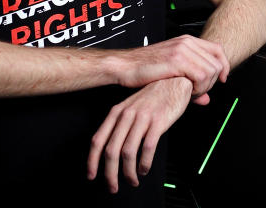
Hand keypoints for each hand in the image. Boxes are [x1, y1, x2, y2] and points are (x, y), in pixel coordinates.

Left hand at [87, 77, 192, 192]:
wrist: (174, 80)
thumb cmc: (154, 95)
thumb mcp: (131, 106)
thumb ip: (121, 124)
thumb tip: (112, 149)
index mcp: (117, 112)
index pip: (98, 140)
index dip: (92, 161)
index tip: (91, 175)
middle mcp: (126, 115)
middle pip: (111, 151)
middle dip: (110, 173)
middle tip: (113, 186)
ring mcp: (142, 118)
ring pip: (128, 152)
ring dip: (128, 172)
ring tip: (132, 180)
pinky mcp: (158, 122)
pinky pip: (147, 148)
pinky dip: (144, 163)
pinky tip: (144, 169)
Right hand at [113, 35, 229, 101]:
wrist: (124, 66)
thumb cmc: (144, 69)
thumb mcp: (172, 72)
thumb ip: (192, 83)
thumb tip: (207, 100)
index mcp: (186, 40)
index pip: (217, 49)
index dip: (224, 66)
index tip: (222, 80)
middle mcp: (186, 42)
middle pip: (217, 63)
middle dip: (213, 82)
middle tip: (199, 92)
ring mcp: (182, 50)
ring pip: (211, 71)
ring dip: (205, 87)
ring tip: (192, 93)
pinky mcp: (176, 61)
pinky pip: (201, 76)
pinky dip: (199, 88)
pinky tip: (188, 92)